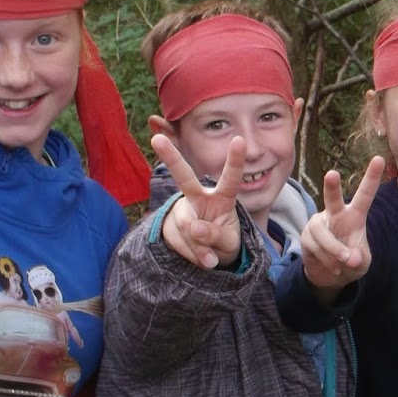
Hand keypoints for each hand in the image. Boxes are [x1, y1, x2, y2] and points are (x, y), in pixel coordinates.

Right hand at [152, 132, 245, 268]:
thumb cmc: (224, 241)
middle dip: (171, 157)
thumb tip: (194, 227)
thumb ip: (216, 236)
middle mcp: (198, 197)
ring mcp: (181, 210)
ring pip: (186, 226)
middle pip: (184, 177)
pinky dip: (190, 254)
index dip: (234, 161)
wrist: (208, 256)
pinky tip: (198, 256)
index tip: (240, 139)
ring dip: (200, 248)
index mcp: (222, 197)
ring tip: (211, 258)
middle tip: (157, 138)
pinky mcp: (167, 224)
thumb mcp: (229, 242)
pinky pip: (177, 241)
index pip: (230, 179)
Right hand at [301, 156, 384, 292]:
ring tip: (343, 264)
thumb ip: (359, 259)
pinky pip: (315, 247)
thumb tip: (350, 258)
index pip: (364, 195)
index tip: (378, 159)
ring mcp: (318, 223)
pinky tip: (333, 267)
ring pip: (323, 233)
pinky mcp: (306, 235)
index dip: (371, 178)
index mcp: (355, 215)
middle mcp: (335, 214)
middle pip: (332, 198)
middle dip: (332, 186)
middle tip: (332, 174)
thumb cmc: (350, 262)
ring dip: (334, 250)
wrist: (330, 276)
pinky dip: (327, 261)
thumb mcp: (361, 264)